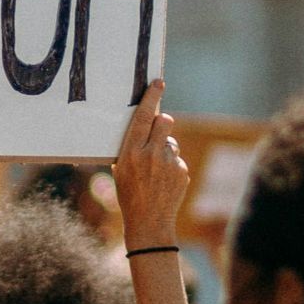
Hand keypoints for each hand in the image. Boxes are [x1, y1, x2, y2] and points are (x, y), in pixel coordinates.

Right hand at [111, 80, 187, 249]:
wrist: (148, 222)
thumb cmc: (129, 194)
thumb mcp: (121, 169)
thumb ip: (133, 147)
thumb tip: (145, 126)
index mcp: (131, 152)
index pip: (144, 117)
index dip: (152, 97)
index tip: (158, 82)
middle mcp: (151, 154)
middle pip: (165, 121)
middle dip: (163, 121)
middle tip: (159, 128)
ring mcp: (169, 163)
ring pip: (171, 142)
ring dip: (165, 150)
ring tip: (155, 171)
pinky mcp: (182, 171)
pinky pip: (177, 159)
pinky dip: (171, 166)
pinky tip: (163, 181)